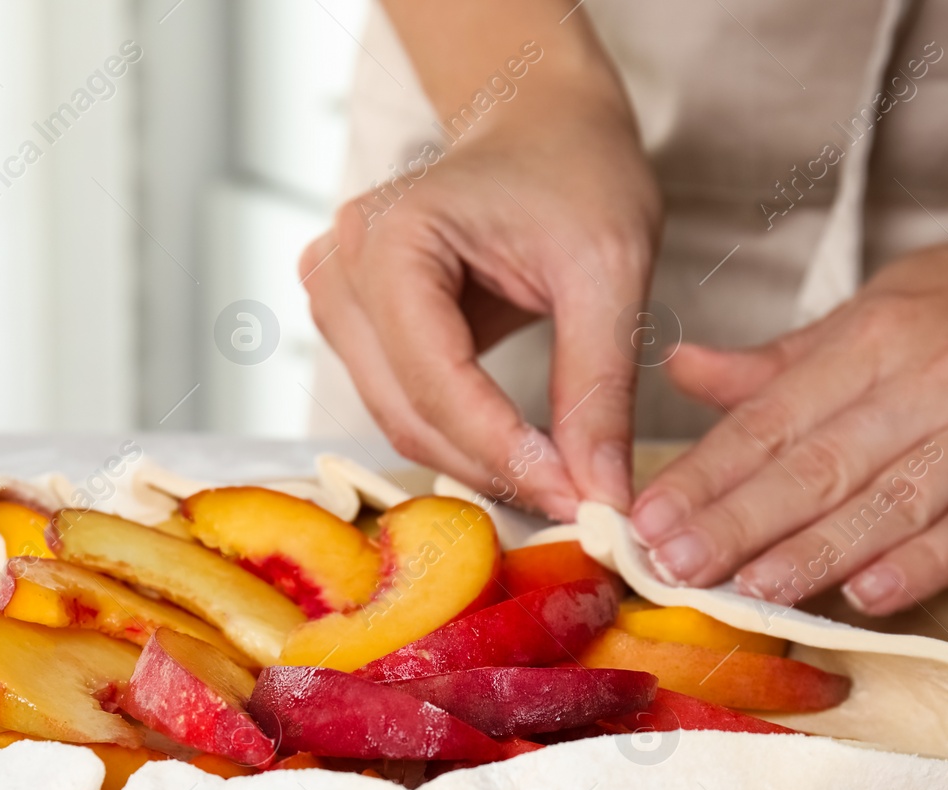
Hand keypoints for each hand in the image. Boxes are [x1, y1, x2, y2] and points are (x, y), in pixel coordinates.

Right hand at [300, 41, 658, 519]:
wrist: (544, 126)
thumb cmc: (576, 170)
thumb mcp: (610, 270)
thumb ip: (598, 387)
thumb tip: (602, 495)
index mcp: (389, 238)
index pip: (437, 380)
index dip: (507, 452)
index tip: (581, 499)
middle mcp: (340, 271)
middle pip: (410, 414)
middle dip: (497, 469)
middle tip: (585, 505)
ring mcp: (338, 302)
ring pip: (403, 424)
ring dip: (481, 465)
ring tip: (565, 483)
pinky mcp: (357, 331)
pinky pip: (407, 409)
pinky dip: (468, 443)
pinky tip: (529, 455)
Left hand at [630, 214, 947, 614]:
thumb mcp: (884, 304)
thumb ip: (782, 359)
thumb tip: (683, 369)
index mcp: (874, 336)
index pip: (771, 416)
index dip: (705, 472)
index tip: (645, 515)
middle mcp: (929, 378)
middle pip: (817, 462)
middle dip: (736, 519)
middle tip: (672, 564)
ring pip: (889, 500)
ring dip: (814, 551)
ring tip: (747, 589)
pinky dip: (928, 561)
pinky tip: (872, 593)